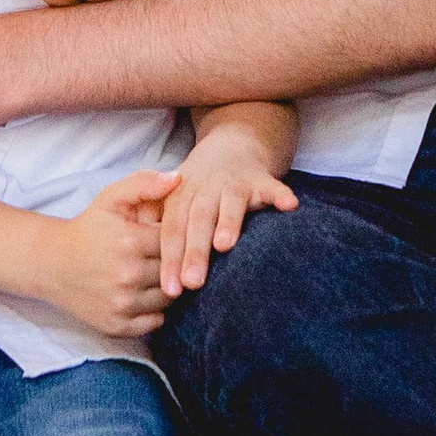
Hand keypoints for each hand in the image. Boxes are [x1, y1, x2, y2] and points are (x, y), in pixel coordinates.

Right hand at [49, 174, 173, 339]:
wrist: (52, 263)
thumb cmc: (88, 228)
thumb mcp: (111, 198)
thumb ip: (144, 183)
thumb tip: (178, 178)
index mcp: (130, 242)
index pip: (176, 242)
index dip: (173, 238)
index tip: (163, 236)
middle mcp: (127, 275)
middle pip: (174, 272)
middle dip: (172, 263)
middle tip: (160, 256)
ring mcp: (122, 303)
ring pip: (168, 299)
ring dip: (167, 288)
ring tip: (153, 274)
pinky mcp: (116, 325)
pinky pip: (154, 322)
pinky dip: (154, 312)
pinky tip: (143, 294)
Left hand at [157, 140, 297, 298]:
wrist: (232, 146)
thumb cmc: (199, 188)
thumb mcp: (174, 199)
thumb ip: (158, 226)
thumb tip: (146, 268)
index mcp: (181, 195)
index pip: (172, 229)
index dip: (170, 258)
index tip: (170, 289)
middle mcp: (207, 187)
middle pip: (199, 219)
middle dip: (195, 251)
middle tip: (193, 282)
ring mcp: (235, 182)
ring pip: (230, 202)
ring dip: (227, 221)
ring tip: (224, 245)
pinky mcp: (262, 179)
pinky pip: (273, 187)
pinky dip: (280, 194)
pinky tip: (290, 206)